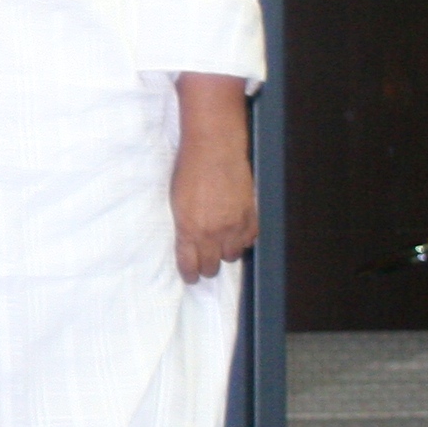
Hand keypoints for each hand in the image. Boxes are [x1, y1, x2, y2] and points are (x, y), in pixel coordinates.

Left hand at [170, 74, 256, 283]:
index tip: (190, 277)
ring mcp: (235, 226)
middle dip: (207, 267)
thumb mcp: (176, 203)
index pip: (190, 265)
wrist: (214, 149)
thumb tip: (188, 242)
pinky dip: (243, 240)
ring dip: (225, 253)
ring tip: (220, 246)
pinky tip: (236, 235)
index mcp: (189, 230)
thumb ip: (184, 226)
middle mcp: (213, 233)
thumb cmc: (189, 170)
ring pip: (233, 256)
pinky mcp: (251, 216)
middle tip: (204, 263)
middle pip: (212, 266)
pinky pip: (250, 240)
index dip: (190, 274)